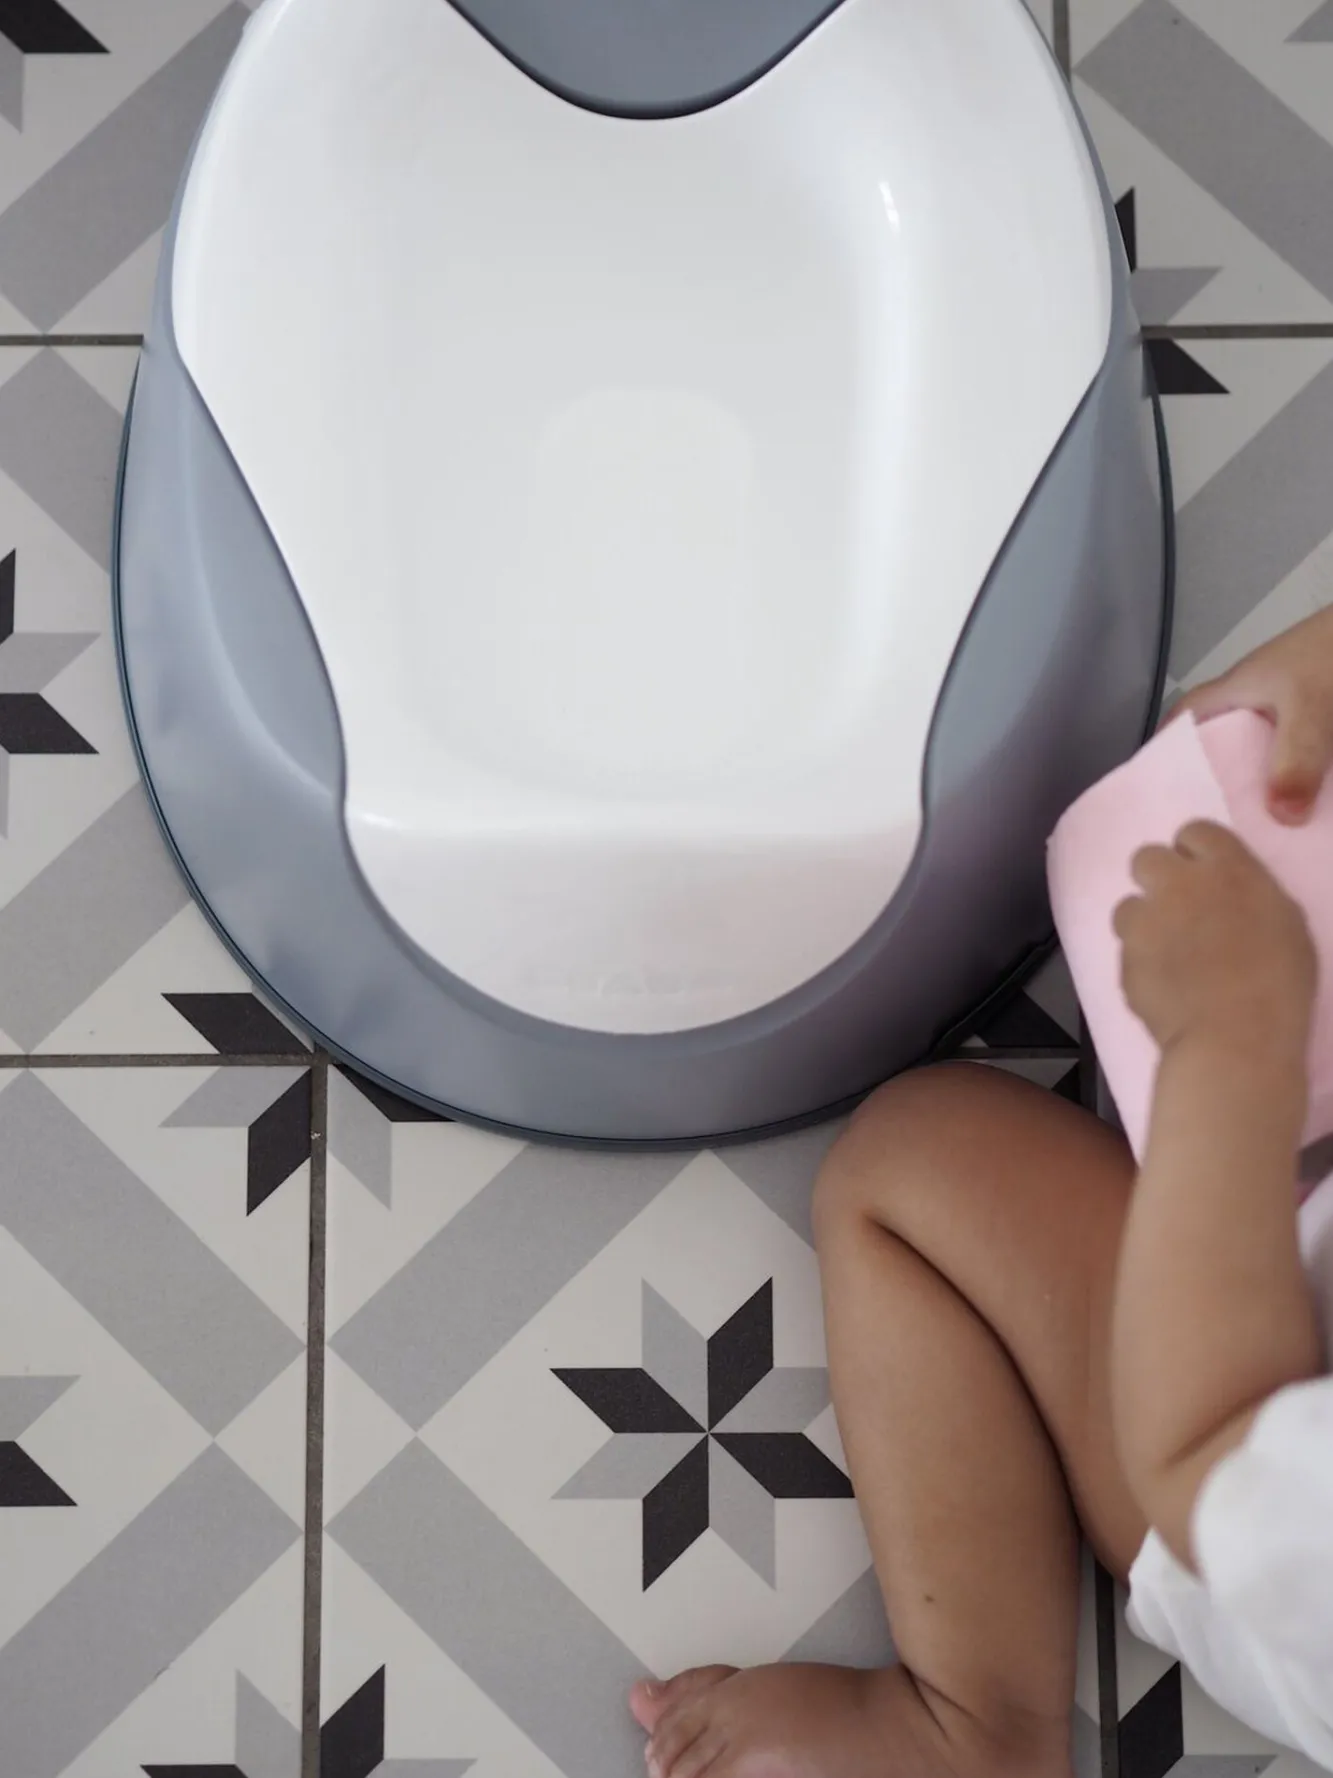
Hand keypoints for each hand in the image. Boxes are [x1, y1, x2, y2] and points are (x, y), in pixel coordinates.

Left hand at [1114, 821, 1315, 1059]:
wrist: (1235, 1037)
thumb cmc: (1279, 983)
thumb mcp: (1285, 923)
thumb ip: (1250, 894)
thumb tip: (1230, 892)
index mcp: (1228, 868)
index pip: (1195, 831)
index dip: (1196, 853)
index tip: (1205, 877)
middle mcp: (1179, 883)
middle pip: (1146, 857)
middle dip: (1158, 879)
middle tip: (1178, 910)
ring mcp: (1146, 919)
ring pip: (1127, 905)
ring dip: (1143, 922)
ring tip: (1168, 954)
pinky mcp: (1124, 956)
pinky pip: (1125, 948)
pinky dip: (1140, 961)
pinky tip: (1163, 984)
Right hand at [1169, 605, 1332, 824]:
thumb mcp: (1311, 707)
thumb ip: (1294, 760)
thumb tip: (1281, 819)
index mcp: (1236, 690)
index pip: (1184, 718)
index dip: (1165, 751)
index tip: (1160, 794)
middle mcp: (1258, 702)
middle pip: (1223, 746)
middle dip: (1215, 785)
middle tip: (1210, 831)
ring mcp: (1294, 710)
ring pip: (1266, 757)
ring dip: (1264, 790)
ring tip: (1254, 837)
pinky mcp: (1323, 719)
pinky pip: (1303, 761)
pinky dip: (1302, 785)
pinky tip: (1308, 816)